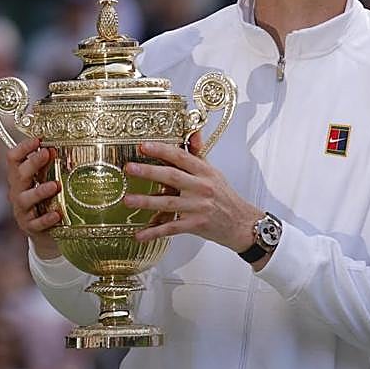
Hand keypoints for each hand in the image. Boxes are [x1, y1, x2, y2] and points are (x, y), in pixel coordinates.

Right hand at [5, 136, 61, 258]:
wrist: (44, 231)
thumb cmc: (46, 200)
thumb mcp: (45, 180)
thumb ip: (51, 166)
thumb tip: (69, 145)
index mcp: (20, 177)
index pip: (13, 158)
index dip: (23, 148)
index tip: (38, 139)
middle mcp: (18, 191)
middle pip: (19, 175)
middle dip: (32, 163)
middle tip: (47, 153)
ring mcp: (22, 210)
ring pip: (25, 199)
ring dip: (39, 191)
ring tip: (55, 185)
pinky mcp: (30, 226)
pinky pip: (36, 223)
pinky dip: (45, 219)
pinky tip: (56, 215)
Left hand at [123, 132, 263, 255]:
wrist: (242, 224)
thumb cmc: (225, 198)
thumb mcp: (214, 173)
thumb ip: (199, 155)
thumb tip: (194, 133)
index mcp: (205, 172)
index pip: (181, 157)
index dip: (162, 150)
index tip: (144, 146)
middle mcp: (202, 188)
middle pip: (172, 177)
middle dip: (149, 172)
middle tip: (130, 168)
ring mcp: (198, 208)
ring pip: (169, 203)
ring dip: (146, 202)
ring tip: (128, 200)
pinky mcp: (196, 225)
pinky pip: (171, 228)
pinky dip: (154, 232)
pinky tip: (140, 234)